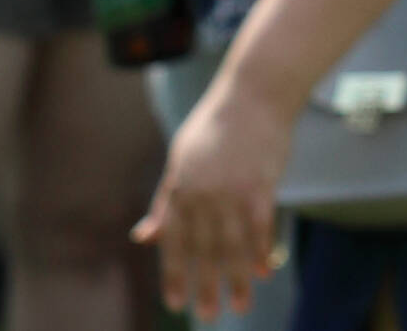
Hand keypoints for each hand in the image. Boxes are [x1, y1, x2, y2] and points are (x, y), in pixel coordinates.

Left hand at [139, 60, 291, 319]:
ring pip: (234, 243)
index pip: (173, 237)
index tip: (175, 302)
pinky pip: (261, 227)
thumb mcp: (180, 162)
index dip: (173, 271)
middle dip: (206, 284)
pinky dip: (261, 251)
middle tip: (208, 315)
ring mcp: (233, 188)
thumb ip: (164, 203)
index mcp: (180, 185)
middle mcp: (203, 190)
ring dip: (237, 278)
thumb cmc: (213, 131)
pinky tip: (263, 272)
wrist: (251, 96)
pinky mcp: (261, 185)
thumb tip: (143, 236)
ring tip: (240, 306)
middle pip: (204, 247)